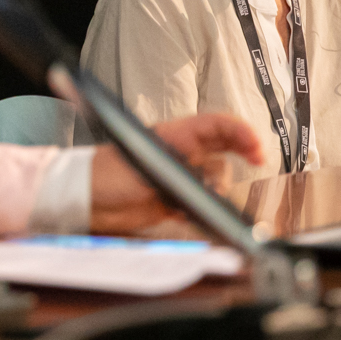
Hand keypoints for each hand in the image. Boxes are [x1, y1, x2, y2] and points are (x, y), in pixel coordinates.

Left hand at [88, 113, 260, 234]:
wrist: (82, 200)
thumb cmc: (104, 175)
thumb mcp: (145, 170)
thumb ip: (179, 175)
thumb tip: (211, 185)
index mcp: (173, 136)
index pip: (215, 126)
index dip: (239, 133)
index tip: (256, 149)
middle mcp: (180, 153)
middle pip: (223, 146)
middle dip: (241, 152)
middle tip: (258, 162)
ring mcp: (178, 175)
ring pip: (216, 178)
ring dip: (218, 189)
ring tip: (207, 199)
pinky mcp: (173, 200)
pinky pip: (201, 201)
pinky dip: (205, 208)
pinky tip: (195, 214)